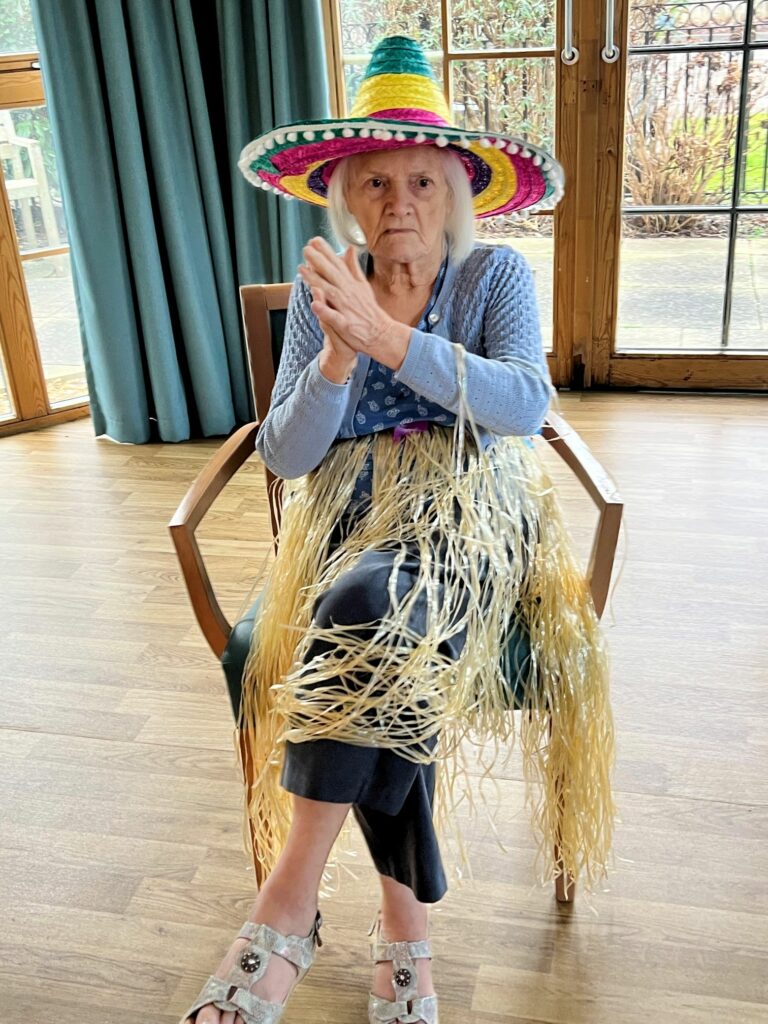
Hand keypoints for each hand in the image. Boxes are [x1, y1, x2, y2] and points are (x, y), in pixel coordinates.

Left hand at [299, 238, 409, 368]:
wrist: (381, 334)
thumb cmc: (369, 311)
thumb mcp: (363, 285)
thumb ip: (354, 268)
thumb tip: (350, 249)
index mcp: (352, 284)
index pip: (338, 265)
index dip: (326, 252)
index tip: (314, 240)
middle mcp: (349, 294)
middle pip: (332, 275)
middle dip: (318, 261)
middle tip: (306, 249)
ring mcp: (347, 309)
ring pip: (330, 292)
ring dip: (316, 281)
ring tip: (302, 270)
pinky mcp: (346, 325)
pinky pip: (334, 317)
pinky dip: (325, 311)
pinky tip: (314, 304)